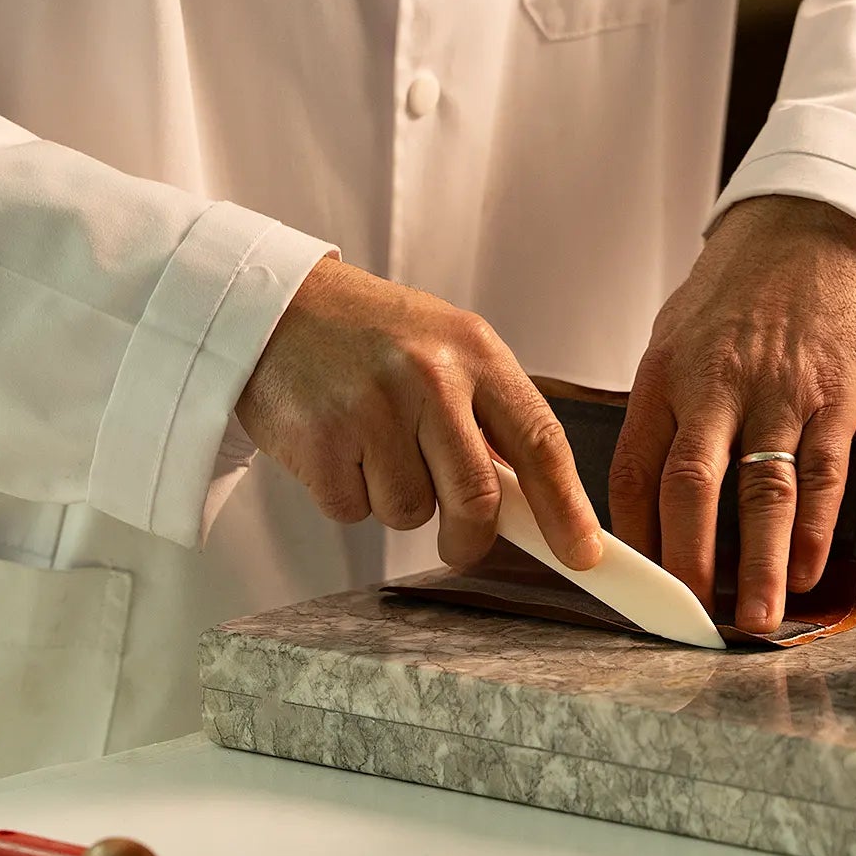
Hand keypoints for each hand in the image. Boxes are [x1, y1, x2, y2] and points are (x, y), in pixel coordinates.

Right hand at [235, 259, 602, 572]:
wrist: (273, 303)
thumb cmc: (369, 334)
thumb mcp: (444, 347)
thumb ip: (488, 414)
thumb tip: (533, 501)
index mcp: (474, 350)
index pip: (540, 440)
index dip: (566, 507)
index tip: (582, 553)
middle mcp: (429, 375)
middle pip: (476, 498)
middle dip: (470, 537)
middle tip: (460, 541)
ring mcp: (373, 407)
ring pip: (410, 511)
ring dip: (396, 501)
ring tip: (371, 446)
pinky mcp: (322, 440)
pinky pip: (353, 511)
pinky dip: (347, 495)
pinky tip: (336, 446)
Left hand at [608, 197, 855, 630]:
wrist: (806, 229)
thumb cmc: (735, 294)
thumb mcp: (674, 339)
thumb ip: (664, 413)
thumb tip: (650, 498)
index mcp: (662, 378)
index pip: (635, 471)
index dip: (635, 538)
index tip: (639, 587)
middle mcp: (713, 387)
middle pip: (691, 488)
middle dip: (690, 564)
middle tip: (694, 622)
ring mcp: (776, 392)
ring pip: (761, 491)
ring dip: (758, 564)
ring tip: (756, 620)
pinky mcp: (834, 394)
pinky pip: (821, 472)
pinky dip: (814, 528)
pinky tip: (807, 569)